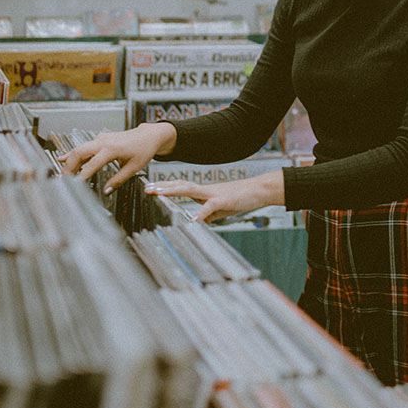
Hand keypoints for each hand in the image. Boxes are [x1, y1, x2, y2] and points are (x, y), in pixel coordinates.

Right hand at [59, 122, 176, 191]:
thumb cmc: (143, 150)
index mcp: (112, 149)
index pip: (92, 164)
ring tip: (62, 175)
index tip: (76, 186)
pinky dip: (73, 153)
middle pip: (79, 152)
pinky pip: (84, 146)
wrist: (149, 135)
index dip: (83, 176)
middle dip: (69, 167)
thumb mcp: (134, 168)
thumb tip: (106, 191)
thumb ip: (118, 180)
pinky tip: (62, 158)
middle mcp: (104, 142)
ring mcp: (101, 139)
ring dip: (70, 161)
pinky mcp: (101, 139)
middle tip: (62, 180)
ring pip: (79, 148)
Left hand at [144, 170, 284, 223]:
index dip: (166, 187)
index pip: (181, 187)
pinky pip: (209, 207)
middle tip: (146, 188)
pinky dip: (200, 213)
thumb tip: (198, 221)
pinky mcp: (223, 200)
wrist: (260, 190)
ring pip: (189, 189)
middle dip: (162, 187)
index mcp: (204, 192)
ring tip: (158, 193)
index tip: (152, 188)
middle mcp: (206, 190)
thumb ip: (209, 214)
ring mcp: (213, 193)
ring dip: (172, 190)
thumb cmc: (242, 198)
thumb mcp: (222, 208)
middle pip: (179, 185)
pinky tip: (193, 220)